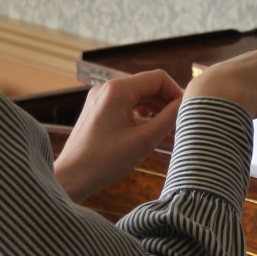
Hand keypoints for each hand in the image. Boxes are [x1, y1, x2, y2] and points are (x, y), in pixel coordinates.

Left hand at [52, 69, 182, 200]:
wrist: (72, 177)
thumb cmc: (106, 161)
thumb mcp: (145, 140)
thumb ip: (168, 118)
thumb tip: (185, 105)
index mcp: (118, 90)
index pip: (158, 78)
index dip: (176, 93)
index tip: (184, 113)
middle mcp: (107, 88)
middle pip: (147, 84)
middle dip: (165, 101)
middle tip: (178, 123)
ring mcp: (99, 97)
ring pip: (137, 94)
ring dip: (154, 107)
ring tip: (165, 128)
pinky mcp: (96, 108)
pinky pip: (125, 103)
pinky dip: (139, 112)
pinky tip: (146, 128)